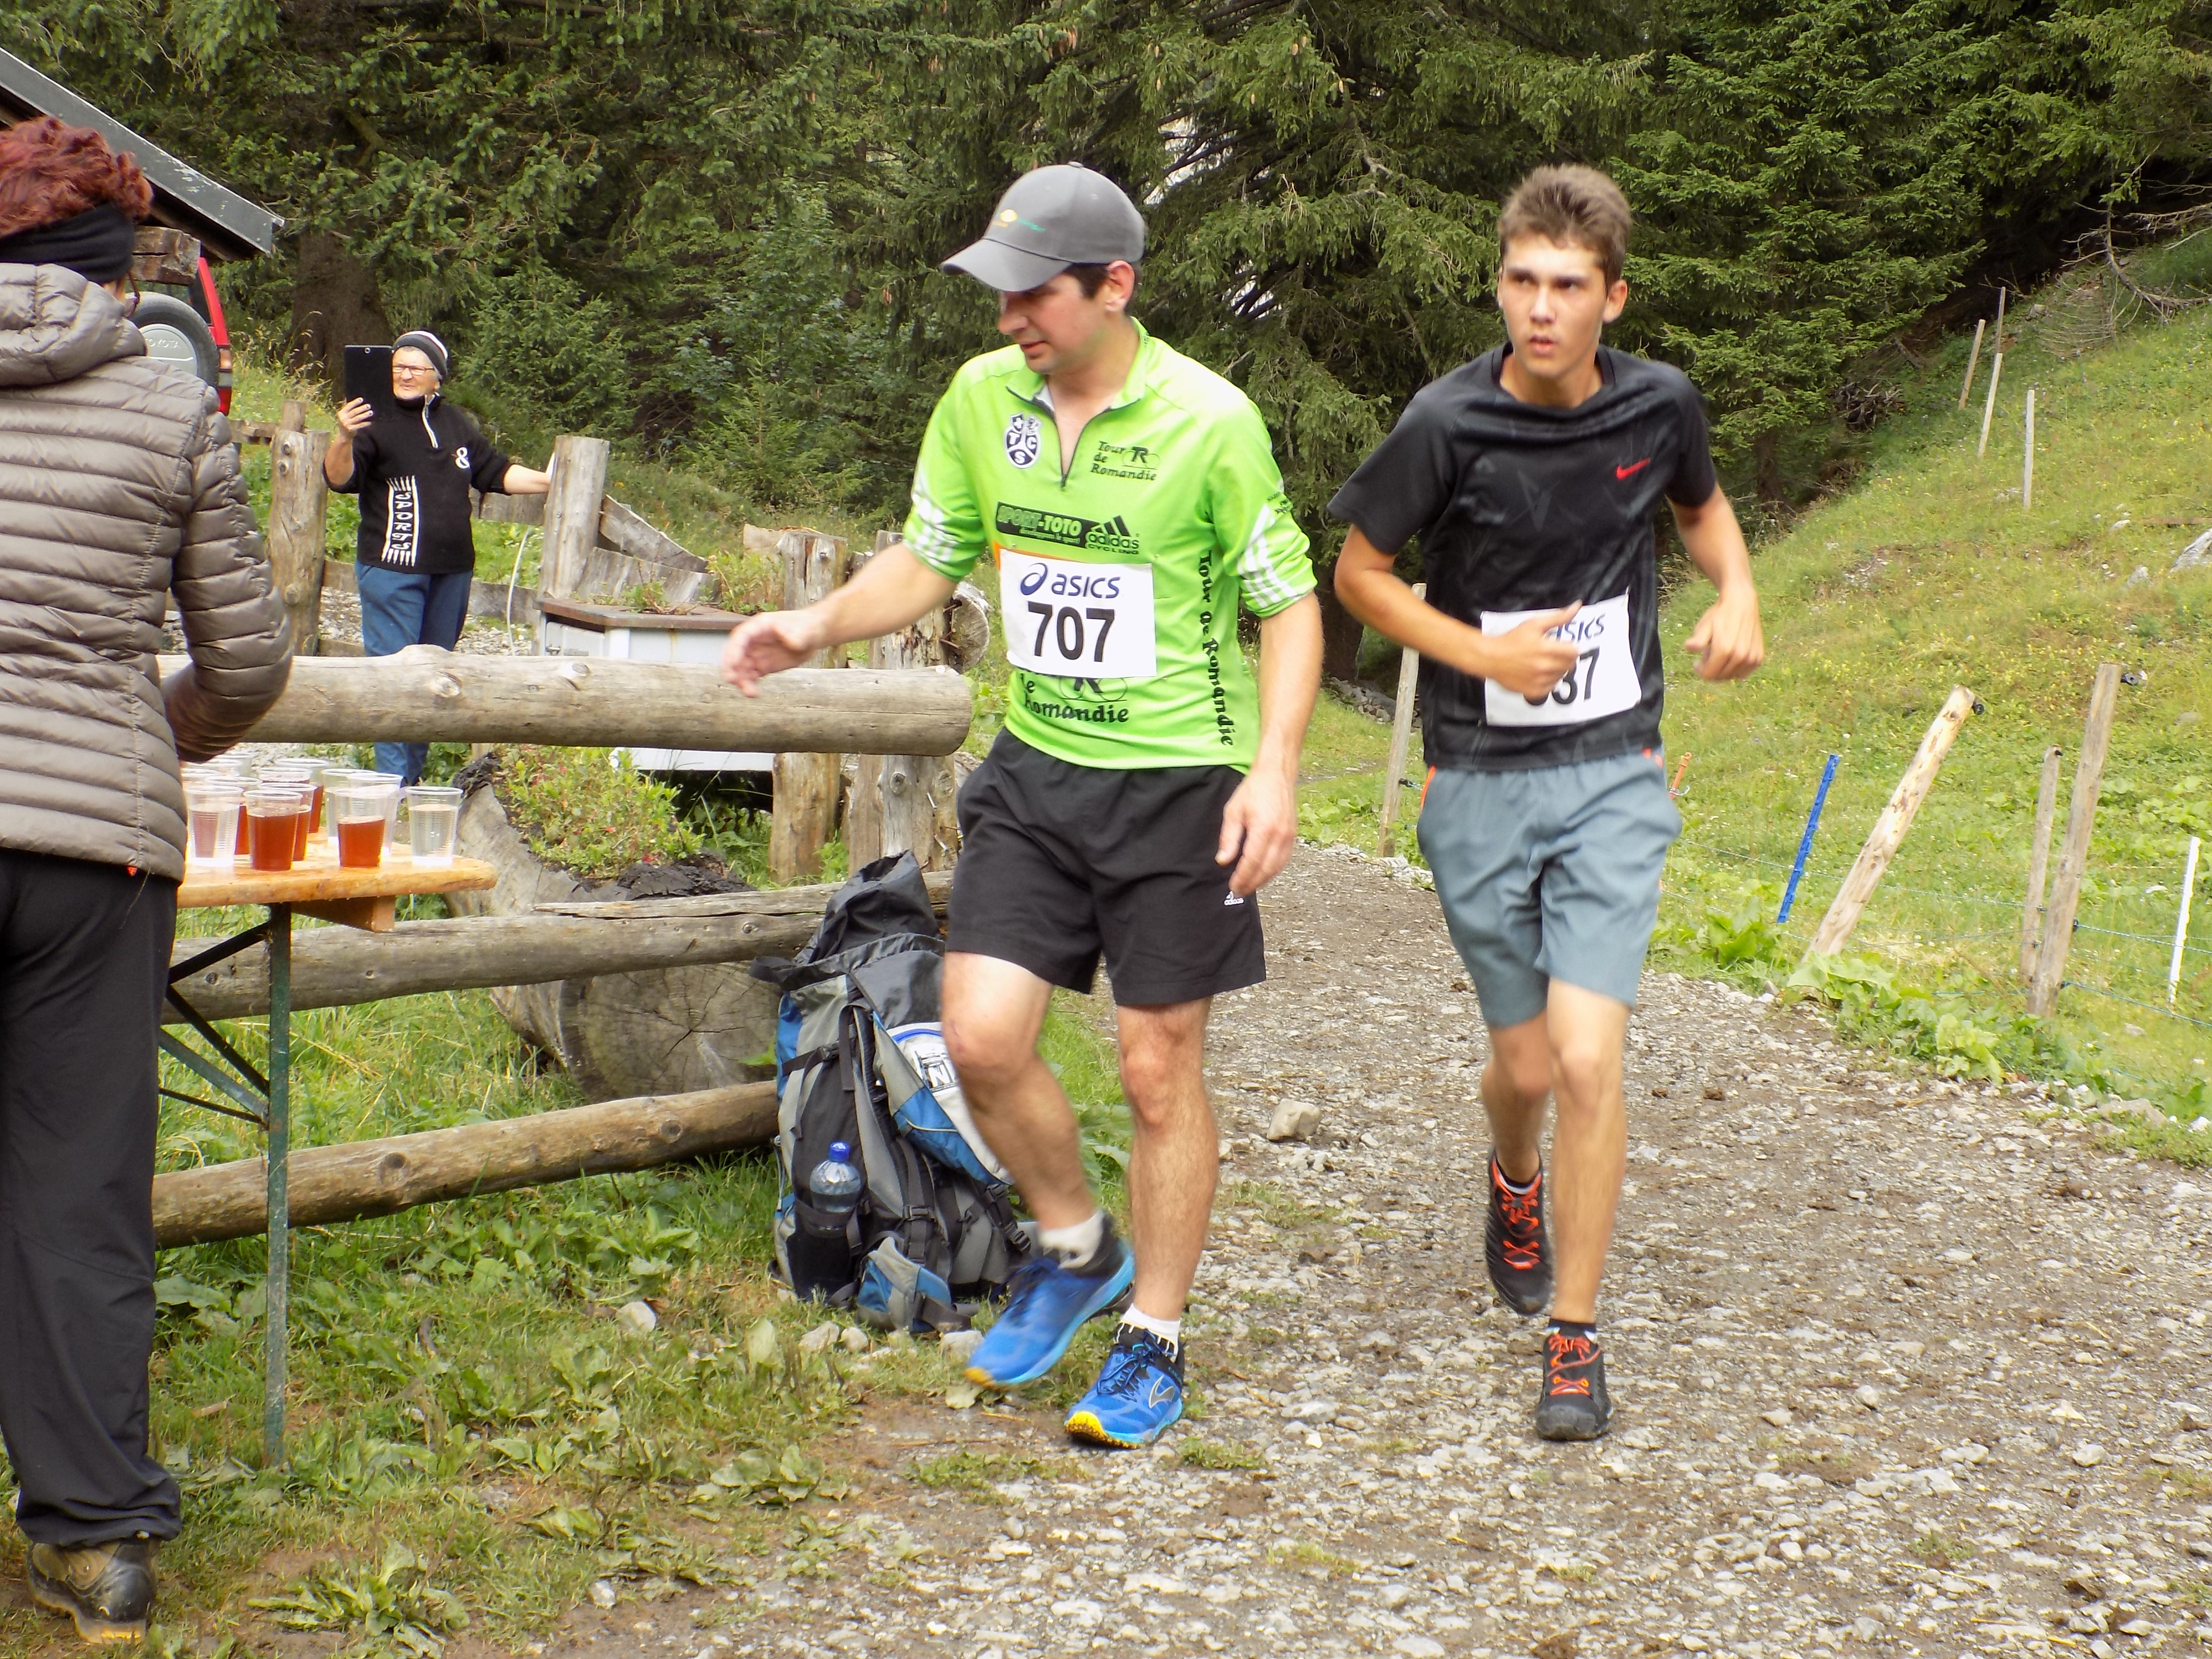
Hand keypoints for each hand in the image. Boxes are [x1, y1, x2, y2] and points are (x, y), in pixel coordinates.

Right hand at [335, 398, 373, 437]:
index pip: (349, 406)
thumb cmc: (346, 423)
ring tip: (371, 412)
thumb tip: (348, 399)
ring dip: (365, 415)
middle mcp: (343, 418)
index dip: (355, 402)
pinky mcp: (350, 429)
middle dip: (362, 408)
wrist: (343, 436)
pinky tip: (370, 422)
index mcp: (341, 413)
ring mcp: (346, 424)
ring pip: (357, 418)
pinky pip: (359, 425)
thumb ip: (347, 408)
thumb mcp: (344, 415)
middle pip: (354, 412)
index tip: (361, 399)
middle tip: (369, 406)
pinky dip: (365, 423)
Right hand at [720, 609, 826, 694]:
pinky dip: (749, 684)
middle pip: (735, 653)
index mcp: (760, 626)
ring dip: (741, 680)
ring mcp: (757, 653)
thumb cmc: (807, 626)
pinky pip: (751, 676)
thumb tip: (784, 634)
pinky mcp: (762, 666)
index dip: (734, 649)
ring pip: (741, 667)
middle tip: (732, 680)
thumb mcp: (805, 629)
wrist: (813, 636)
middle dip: (730, 666)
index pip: (741, 636)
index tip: (734, 663)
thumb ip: (795, 634)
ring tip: (750, 693)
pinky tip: (753, 693)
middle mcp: (754, 640)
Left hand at [1217, 767, 1297, 896]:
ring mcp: (1289, 837)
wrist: (1276, 775)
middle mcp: (1279, 836)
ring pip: (1277, 867)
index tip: (1233, 886)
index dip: (1242, 878)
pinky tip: (1263, 874)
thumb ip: (1229, 838)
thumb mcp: (1233, 811)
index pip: (1251, 862)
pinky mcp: (1293, 836)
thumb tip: (1223, 860)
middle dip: (1251, 883)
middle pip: (1265, 869)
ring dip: (1263, 880)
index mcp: (1263, 829)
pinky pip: (1284, 860)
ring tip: (1249, 886)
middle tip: (1239, 891)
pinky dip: (1273, 871)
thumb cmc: (1253, 790)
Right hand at [1473, 604, 1582, 700]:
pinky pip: (1551, 687)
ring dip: (1556, 670)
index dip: (1570, 648)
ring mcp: (1539, 680)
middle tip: (1553, 654)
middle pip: (1570, 665)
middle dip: (1564, 659)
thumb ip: (1559, 617)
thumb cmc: (1510, 640)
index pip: (1574, 652)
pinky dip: (1548, 681)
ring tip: (1544, 663)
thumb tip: (1576, 607)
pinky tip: (1539, 673)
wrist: (1490, 658)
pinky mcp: (1534, 691)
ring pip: (1561, 677)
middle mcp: (1545, 666)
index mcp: (1546, 649)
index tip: (1563, 646)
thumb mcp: (1534, 624)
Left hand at [1685, 586, 1763, 680]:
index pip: (1709, 675)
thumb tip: (1688, 647)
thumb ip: (1697, 640)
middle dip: (1711, 668)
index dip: (1700, 670)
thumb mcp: (1704, 625)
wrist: (1742, 603)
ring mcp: (1751, 658)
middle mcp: (1740, 655)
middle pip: (1720, 677)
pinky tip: (1730, 656)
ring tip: (1719, 653)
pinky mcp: (1758, 657)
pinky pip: (1743, 673)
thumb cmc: (1720, 615)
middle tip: (1708, 654)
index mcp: (1725, 650)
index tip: (1696, 662)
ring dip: (1722, 669)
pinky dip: (1734, 669)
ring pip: (1731, 676)